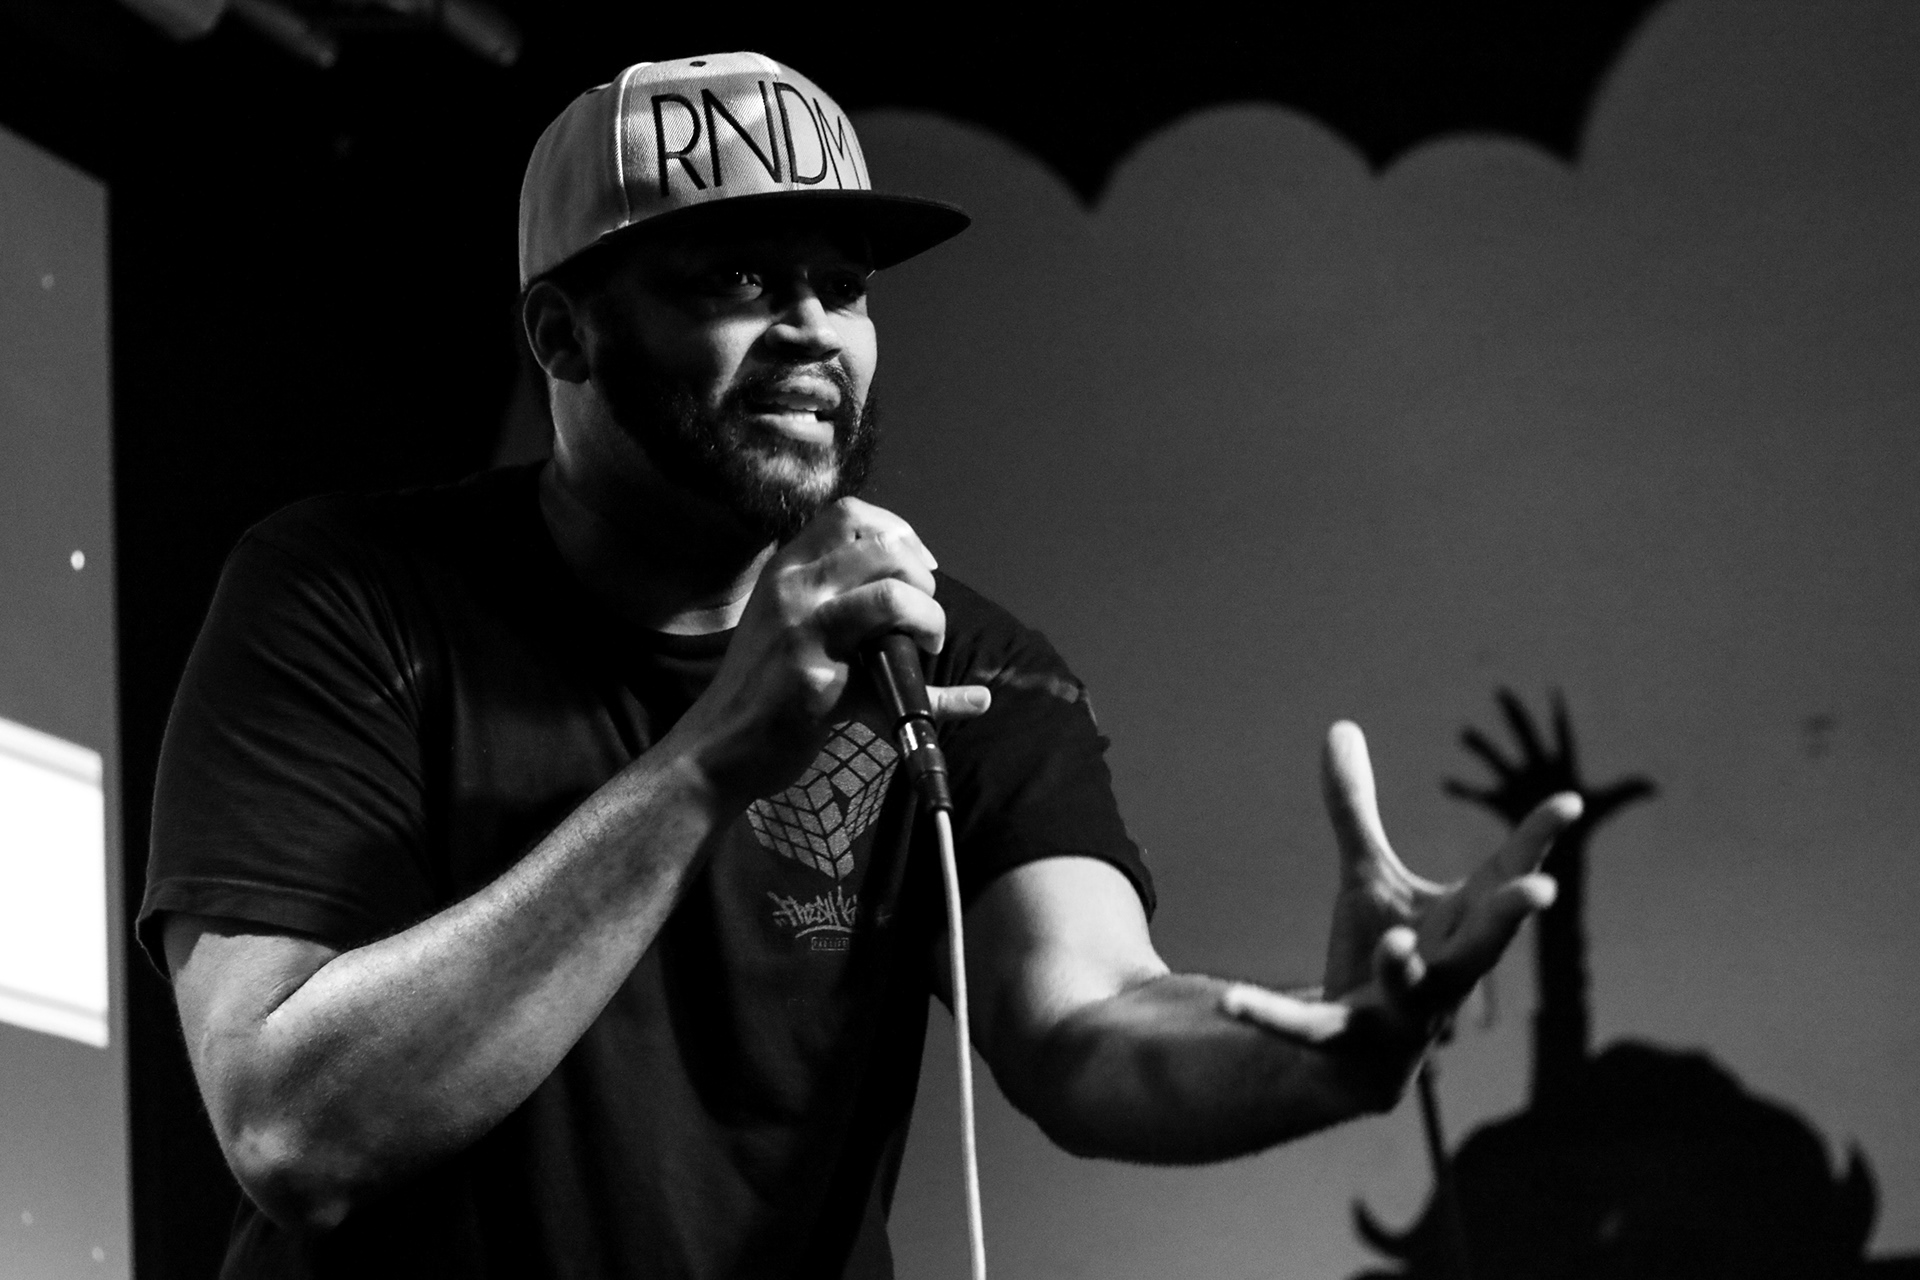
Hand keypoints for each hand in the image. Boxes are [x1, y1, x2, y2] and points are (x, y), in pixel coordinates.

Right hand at [664, 498, 989, 805]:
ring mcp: (802, 633)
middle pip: (883, 549)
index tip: (921, 569)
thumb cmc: (759, 685)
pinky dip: (944, 697)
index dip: (899, 533)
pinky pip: (894, 679)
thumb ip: (830, 595)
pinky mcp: (817, 682)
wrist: (716, 746)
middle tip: (923, 618)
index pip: (850, 515)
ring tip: (926, 645)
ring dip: (929, 619)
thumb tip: (912, 588)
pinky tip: (970, 701)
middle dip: (922, 579)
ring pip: (891, 598)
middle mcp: (792, 589)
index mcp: (785, 568)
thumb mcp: (783, 621)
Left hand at [1221, 723, 1577, 1075]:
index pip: (1507, 881)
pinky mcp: (1345, 1041)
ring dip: (1403, 968)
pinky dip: (1267, 1014)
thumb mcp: (1367, 876)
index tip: (1569, 801)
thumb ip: (1355, 810)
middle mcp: (1445, 974)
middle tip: (1539, 890)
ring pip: (1411, 993)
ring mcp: (1400, 1013)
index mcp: (1461, 930)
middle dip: (1509, 920)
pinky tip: (1227, 1000)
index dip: (1536, 843)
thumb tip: (1341, 726)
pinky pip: (1305, 1029)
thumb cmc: (1383, 956)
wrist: (1356, 1053)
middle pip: (1484, 948)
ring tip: (1395, 941)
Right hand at [1445, 687, 1654, 835]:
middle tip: (1501, 690)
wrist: (1559, 846)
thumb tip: (1656, 784)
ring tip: (1464, 733)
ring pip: (1497, 761)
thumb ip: (1625, 791)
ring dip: (1481, 748)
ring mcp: (1515, 783)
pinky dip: (1463, 790)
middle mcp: (1536, 768)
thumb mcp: (1604, 804)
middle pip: (1526, 737)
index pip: (1563, 736)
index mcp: (1561, 765)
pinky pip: (1478, 795)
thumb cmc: (1584, 823)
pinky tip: (1446, 784)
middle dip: (1515, 715)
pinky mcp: (1500, 802)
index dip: (1561, 716)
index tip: (1555, 691)